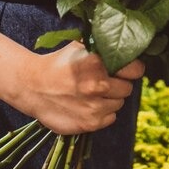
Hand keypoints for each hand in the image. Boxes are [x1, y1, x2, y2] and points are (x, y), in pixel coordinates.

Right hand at [10, 42, 144, 134]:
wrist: (32, 87)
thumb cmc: (59, 64)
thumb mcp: (80, 46)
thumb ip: (103, 46)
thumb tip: (128, 45)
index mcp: (98, 63)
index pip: (136, 70)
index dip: (131, 69)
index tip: (123, 69)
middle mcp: (98, 85)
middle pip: (128, 88)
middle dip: (118, 84)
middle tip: (103, 81)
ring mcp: (94, 107)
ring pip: (119, 104)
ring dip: (109, 99)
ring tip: (92, 93)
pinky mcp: (90, 123)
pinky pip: (110, 118)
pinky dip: (102, 113)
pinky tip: (88, 104)